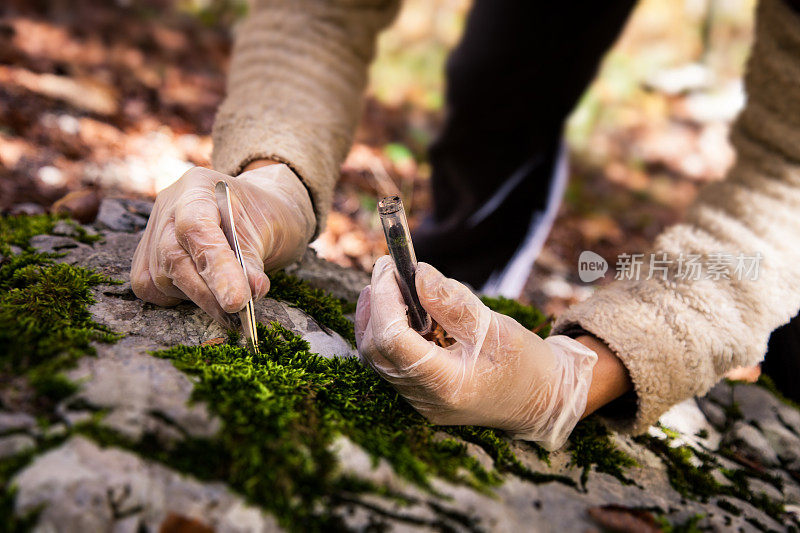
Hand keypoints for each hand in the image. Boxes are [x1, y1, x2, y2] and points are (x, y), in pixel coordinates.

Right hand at [131, 164, 314, 323]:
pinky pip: (150, 287)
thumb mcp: (273, 230)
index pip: (197, 229)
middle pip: (173, 257)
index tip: (237, 301)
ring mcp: (153, 230)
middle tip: (238, 313)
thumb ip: (254, 263)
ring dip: (197, 298)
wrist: (254, 210)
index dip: (216, 268)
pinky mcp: (146, 255)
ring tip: (228, 304)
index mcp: (199, 188)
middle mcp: (168, 207)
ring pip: (160, 278)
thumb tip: (248, 295)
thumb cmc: (264, 216)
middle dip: (207, 293)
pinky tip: (204, 295)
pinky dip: (177, 298)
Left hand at [355, 256, 597, 449]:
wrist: (543, 402)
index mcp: (446, 385)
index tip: (390, 265)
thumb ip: (454, 303)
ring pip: (377, 358)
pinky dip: (387, 331)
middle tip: (388, 269)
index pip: (393, 340)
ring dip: (376, 317)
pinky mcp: (420, 395)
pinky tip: (398, 308)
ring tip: (389, 283)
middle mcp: (425, 399)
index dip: (384, 299)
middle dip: (376, 305)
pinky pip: (390, 362)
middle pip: (376, 350)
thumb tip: (419, 272)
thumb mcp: (495, 327)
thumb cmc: (526, 364)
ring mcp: (420, 402)